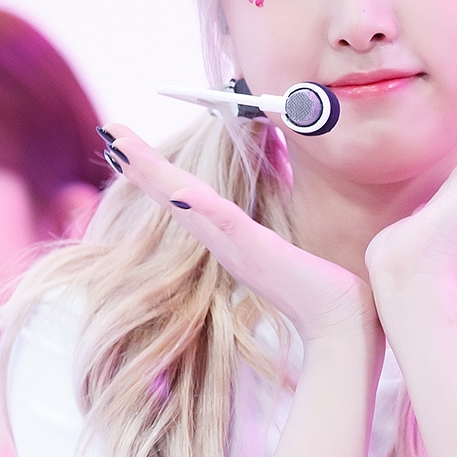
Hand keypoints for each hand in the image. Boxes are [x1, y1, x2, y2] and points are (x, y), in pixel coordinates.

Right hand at [101, 123, 380, 352]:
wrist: (344, 324)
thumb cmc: (329, 285)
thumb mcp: (300, 231)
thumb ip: (285, 201)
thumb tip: (286, 167)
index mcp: (233, 237)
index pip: (188, 195)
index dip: (158, 170)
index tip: (129, 144)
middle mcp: (225, 243)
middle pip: (173, 195)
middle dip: (141, 163)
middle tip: (112, 133)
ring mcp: (236, 249)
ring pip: (185, 202)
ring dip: (152, 174)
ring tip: (121, 146)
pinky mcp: (255, 254)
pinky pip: (221, 222)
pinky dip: (197, 204)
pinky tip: (179, 186)